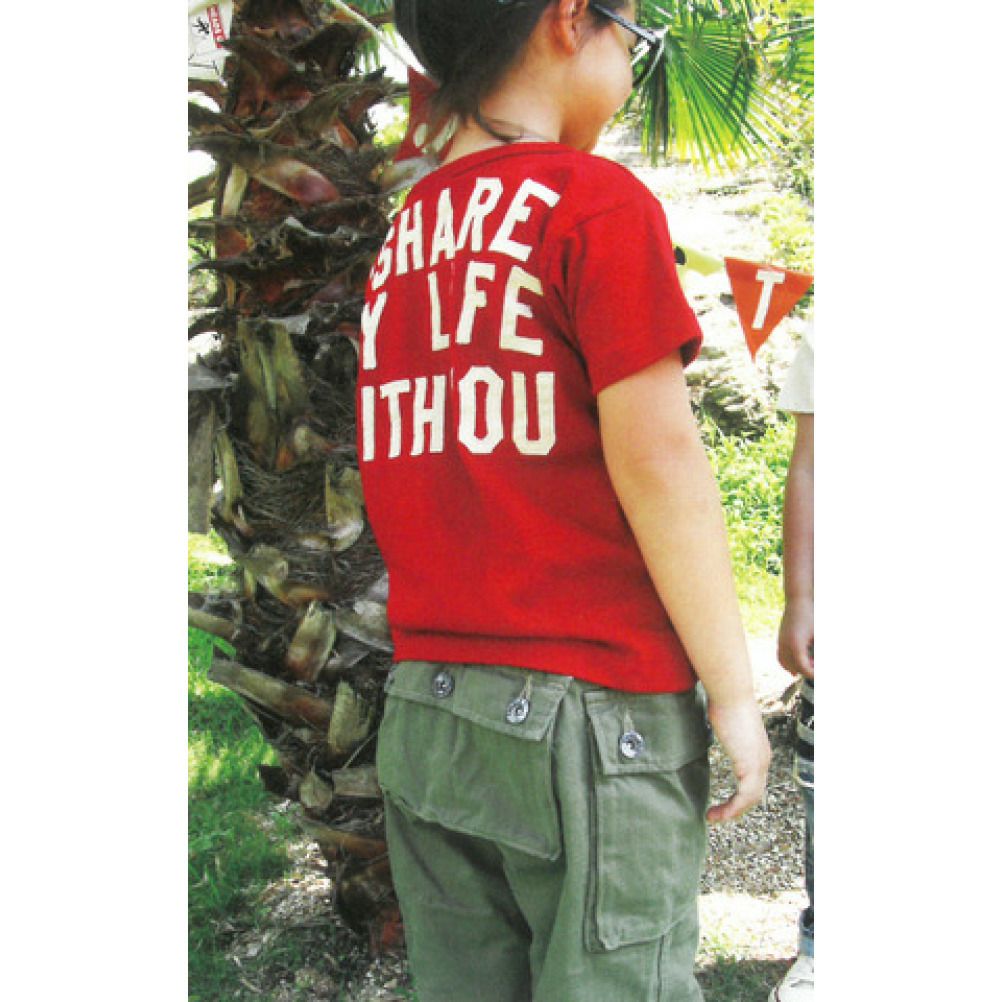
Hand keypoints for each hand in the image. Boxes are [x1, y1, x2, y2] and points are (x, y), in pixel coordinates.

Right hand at [705, 698, 770, 823]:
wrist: (731, 694)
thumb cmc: (725, 701)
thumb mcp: (726, 722)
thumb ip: (726, 733)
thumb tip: (716, 729)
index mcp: (759, 750)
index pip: (754, 781)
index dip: (740, 795)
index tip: (722, 801)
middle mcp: (763, 759)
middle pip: (755, 794)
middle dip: (736, 807)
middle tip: (717, 814)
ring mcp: (759, 763)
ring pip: (751, 799)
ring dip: (732, 812)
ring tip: (713, 817)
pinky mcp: (750, 766)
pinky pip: (744, 797)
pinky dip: (731, 808)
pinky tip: (716, 812)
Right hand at [777, 596, 813, 679]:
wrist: (798, 601)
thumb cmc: (811, 615)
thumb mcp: (819, 634)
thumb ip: (819, 650)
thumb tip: (820, 661)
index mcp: (796, 645)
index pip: (804, 668)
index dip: (813, 674)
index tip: (821, 675)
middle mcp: (785, 645)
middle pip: (795, 667)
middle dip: (807, 670)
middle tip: (818, 667)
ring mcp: (780, 642)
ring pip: (785, 663)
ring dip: (797, 667)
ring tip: (810, 665)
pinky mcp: (780, 639)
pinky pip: (780, 656)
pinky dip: (787, 663)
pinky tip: (795, 666)